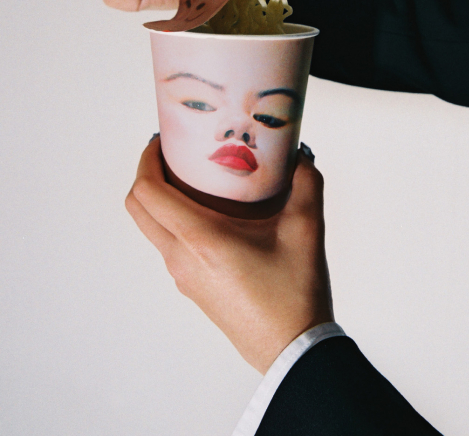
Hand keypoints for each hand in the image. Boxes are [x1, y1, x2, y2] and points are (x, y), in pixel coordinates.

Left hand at [125, 137, 333, 373]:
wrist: (291, 350)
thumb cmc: (293, 294)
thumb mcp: (306, 229)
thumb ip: (306, 183)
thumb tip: (299, 157)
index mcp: (200, 238)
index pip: (147, 192)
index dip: (146, 159)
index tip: (163, 141)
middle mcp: (180, 257)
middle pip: (137, 207)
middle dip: (146, 174)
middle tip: (172, 155)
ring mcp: (182, 275)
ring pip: (150, 227)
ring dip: (159, 198)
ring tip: (193, 179)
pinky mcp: (190, 286)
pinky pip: (167, 244)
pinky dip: (173, 220)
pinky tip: (209, 213)